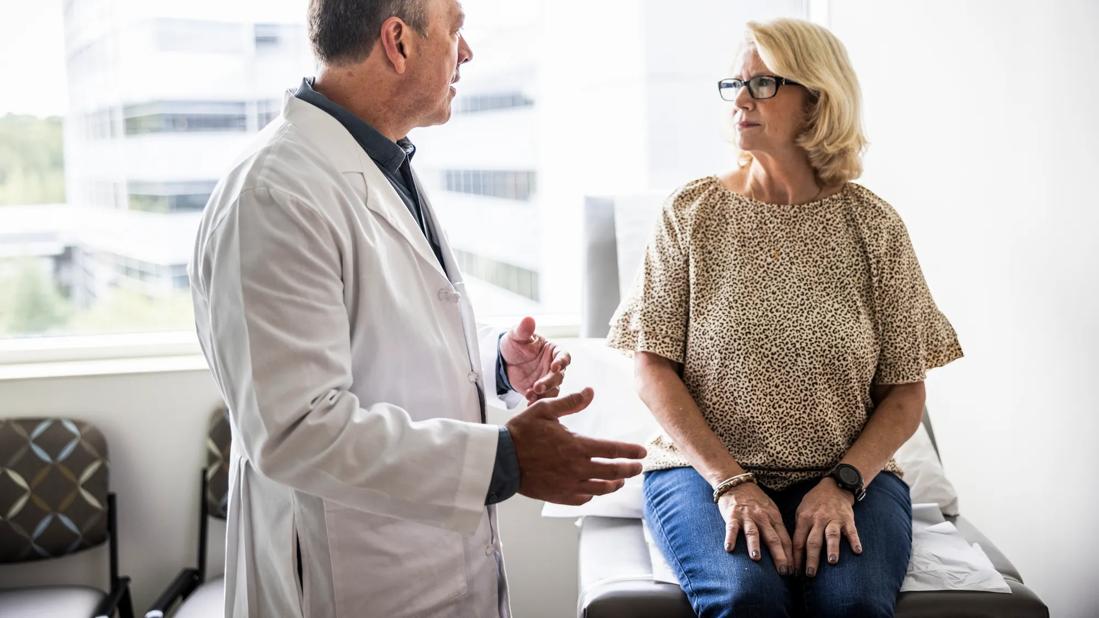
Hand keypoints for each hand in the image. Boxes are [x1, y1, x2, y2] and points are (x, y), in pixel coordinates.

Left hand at [500, 316, 570, 400]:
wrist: (503, 360)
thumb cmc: (515, 344)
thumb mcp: (517, 335)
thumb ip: (524, 329)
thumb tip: (528, 319)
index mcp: (553, 351)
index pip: (563, 356)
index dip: (562, 362)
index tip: (555, 366)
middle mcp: (553, 367)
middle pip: (559, 376)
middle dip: (550, 382)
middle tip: (538, 386)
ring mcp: (547, 380)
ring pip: (553, 389)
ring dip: (544, 393)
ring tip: (531, 394)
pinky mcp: (539, 391)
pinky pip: (542, 397)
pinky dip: (536, 400)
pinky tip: (529, 401)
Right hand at [505, 388, 646, 504]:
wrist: (501, 459)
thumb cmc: (521, 433)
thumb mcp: (545, 410)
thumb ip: (570, 402)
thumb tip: (590, 392)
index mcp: (576, 446)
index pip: (613, 450)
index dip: (630, 451)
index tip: (642, 452)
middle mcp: (577, 468)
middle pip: (613, 472)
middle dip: (630, 470)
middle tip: (638, 468)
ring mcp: (568, 484)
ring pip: (600, 488)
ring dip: (614, 484)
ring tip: (621, 481)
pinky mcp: (558, 495)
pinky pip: (583, 498)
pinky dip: (593, 494)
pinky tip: (595, 490)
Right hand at [718, 482, 793, 574]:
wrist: (737, 483)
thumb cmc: (756, 501)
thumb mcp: (771, 511)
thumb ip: (777, 528)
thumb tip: (787, 551)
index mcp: (774, 518)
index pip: (785, 539)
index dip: (791, 556)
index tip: (794, 572)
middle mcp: (763, 518)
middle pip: (773, 538)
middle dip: (779, 556)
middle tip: (784, 572)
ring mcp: (747, 516)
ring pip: (753, 532)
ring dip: (755, 546)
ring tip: (756, 559)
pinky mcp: (732, 515)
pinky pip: (732, 528)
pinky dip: (731, 538)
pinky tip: (729, 548)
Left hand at [793, 477, 862, 576]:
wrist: (834, 486)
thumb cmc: (814, 503)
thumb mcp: (801, 511)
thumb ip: (799, 529)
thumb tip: (792, 551)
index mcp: (804, 518)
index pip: (798, 541)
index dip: (796, 557)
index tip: (794, 572)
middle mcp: (818, 519)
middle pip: (813, 541)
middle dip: (811, 559)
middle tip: (810, 574)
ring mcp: (833, 519)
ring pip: (831, 535)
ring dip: (832, 549)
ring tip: (832, 562)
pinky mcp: (847, 519)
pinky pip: (852, 531)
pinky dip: (854, 541)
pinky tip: (857, 551)